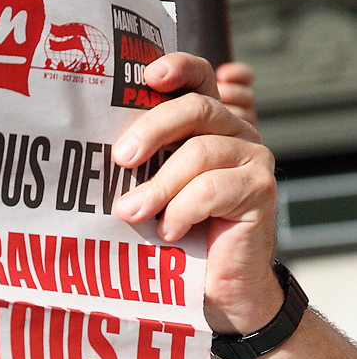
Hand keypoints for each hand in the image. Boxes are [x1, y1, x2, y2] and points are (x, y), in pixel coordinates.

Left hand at [112, 53, 277, 335]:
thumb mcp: (155, 194)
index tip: (147, 77)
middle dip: (153, 130)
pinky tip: (169, 231)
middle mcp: (237, 134)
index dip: (178, 68)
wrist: (218, 289)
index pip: (198, 80)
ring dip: (158, 185)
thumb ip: (142, 165)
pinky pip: (213, 189)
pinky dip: (183, 210)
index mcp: (209, 126)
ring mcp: (253, 161)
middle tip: (120, 158)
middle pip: (197, 109)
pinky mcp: (260, 192)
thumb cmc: (181, 240)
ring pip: (201, 153)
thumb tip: (97, 151)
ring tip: (131, 212)